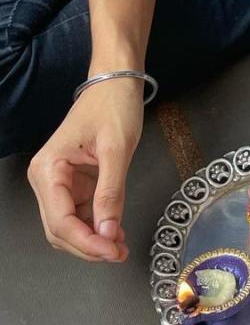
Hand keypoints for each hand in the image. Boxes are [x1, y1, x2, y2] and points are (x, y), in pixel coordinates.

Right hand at [27, 79, 143, 261]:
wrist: (117, 81)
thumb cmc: (114, 106)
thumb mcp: (117, 148)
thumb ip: (111, 193)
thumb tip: (108, 233)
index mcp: (48, 169)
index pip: (60, 221)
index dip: (86, 242)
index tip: (113, 251)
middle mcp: (45, 178)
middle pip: (59, 229)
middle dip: (88, 245)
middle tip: (119, 253)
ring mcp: (57, 182)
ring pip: (67, 226)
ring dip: (92, 240)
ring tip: (120, 245)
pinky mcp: (72, 182)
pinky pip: (79, 213)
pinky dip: (95, 226)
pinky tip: (115, 231)